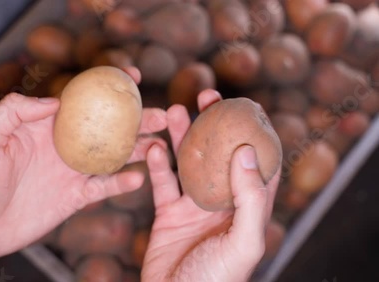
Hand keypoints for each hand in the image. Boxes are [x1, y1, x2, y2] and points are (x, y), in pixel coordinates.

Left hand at [0, 67, 166, 266]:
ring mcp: (70, 172)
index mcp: (44, 126)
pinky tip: (138, 177)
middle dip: (137, 119)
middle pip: (107, 128)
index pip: (81, 100)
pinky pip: (103, 188)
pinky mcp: (73, 198)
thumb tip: (56, 101)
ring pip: (112, 156)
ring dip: (138, 149)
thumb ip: (13, 112)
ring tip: (161, 142)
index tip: (132, 75)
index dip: (107, 86)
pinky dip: (122, 183)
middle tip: (164, 114)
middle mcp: (63, 146)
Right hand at [142, 90, 280, 281]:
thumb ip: (250, 199)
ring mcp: (193, 207)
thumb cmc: (216, 280)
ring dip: (181, 137)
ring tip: (174, 111)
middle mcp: (221, 202)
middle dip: (214, 124)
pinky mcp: (168, 214)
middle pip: (218, 154)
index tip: (244, 105)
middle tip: (206, 95)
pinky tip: (153, 148)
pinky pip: (162, 183)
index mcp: (247, 208)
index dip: (252, 132)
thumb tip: (247, 152)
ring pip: (188, 163)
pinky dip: (157, 165)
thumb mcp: (242, 242)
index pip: (257, 163)